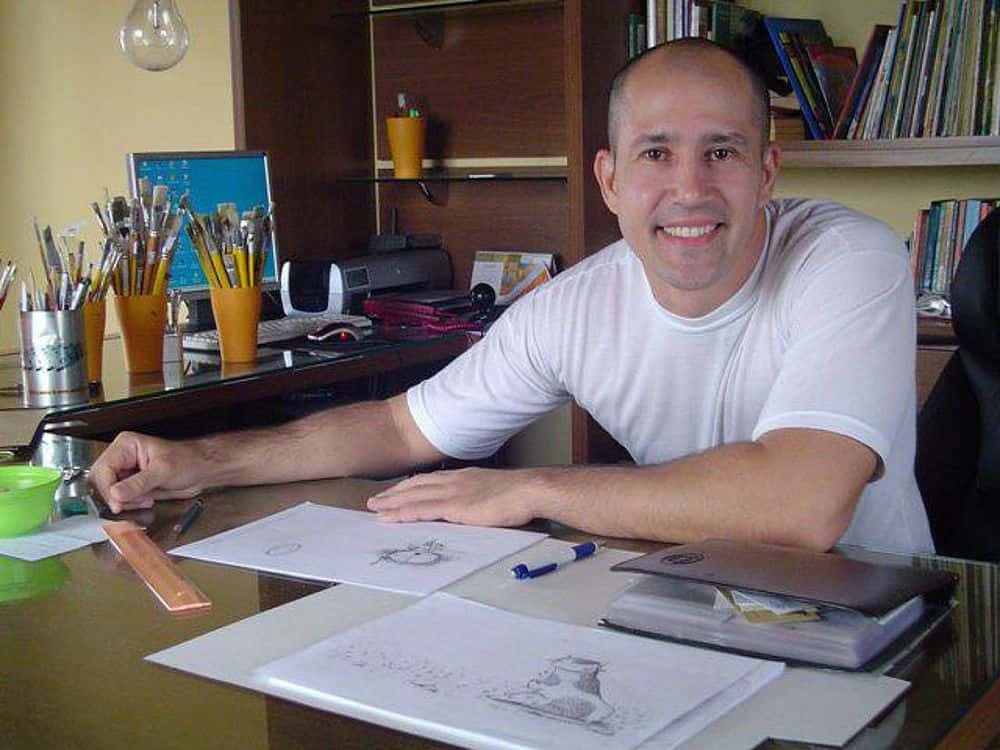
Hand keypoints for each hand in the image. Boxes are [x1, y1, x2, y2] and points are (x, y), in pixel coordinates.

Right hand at [88, 432, 212, 512]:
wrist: (201, 471)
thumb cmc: (187, 461)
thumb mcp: (163, 471)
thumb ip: (138, 484)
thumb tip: (116, 494)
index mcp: (126, 446)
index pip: (103, 469)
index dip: (108, 488)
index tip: (117, 503)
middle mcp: (122, 458)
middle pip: (101, 482)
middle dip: (116, 495)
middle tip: (132, 502)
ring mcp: (126, 472)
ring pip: (109, 492)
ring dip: (124, 501)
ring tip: (145, 499)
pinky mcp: (131, 485)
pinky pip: (120, 499)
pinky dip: (130, 504)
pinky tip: (146, 500)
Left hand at [366, 467, 536, 527]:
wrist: (530, 490)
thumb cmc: (521, 494)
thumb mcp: (495, 491)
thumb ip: (480, 497)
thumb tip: (475, 507)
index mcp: (464, 477)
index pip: (430, 480)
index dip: (410, 486)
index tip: (397, 492)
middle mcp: (454, 481)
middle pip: (416, 486)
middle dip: (394, 493)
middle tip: (376, 500)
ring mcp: (452, 492)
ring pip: (413, 496)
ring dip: (391, 502)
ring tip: (375, 508)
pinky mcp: (454, 506)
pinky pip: (420, 510)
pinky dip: (402, 513)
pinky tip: (389, 517)